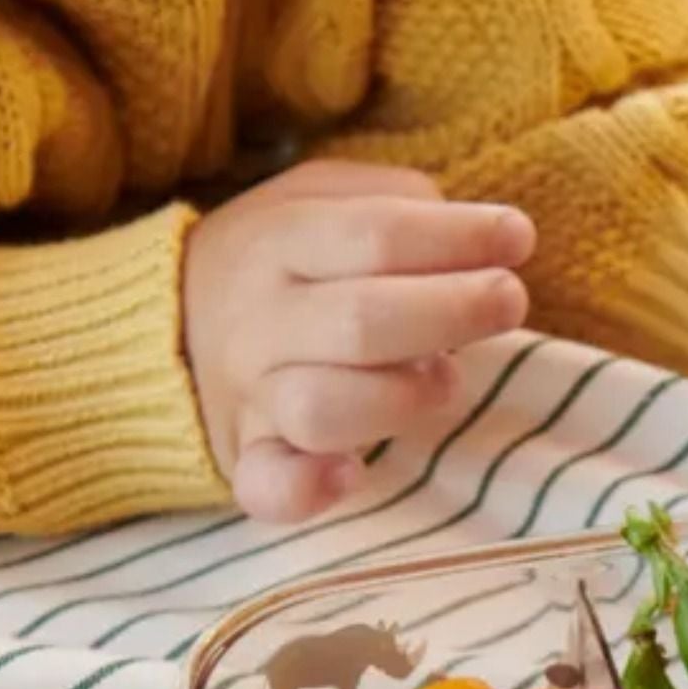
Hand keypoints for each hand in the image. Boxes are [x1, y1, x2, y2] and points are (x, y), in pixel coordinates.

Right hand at [183, 161, 535, 522]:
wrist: (170, 328)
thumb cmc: (286, 265)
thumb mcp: (320, 201)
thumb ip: (390, 203)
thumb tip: (463, 230)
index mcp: (280, 241)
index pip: (376, 236)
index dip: (456, 238)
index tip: (517, 237)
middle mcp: (261, 320)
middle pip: (361, 321)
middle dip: (450, 311)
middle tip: (510, 300)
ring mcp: (252, 396)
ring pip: (323, 408)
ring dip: (400, 399)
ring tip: (448, 378)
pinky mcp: (249, 460)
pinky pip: (271, 486)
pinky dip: (310, 488)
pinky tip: (353, 475)